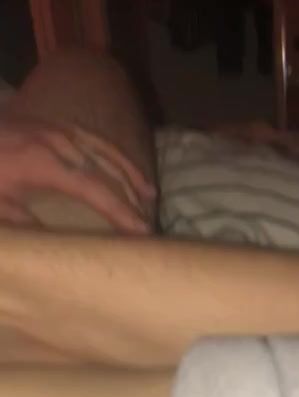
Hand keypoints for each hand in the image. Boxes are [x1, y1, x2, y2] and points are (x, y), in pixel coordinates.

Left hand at [0, 120, 155, 233]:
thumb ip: (28, 227)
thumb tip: (59, 249)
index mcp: (43, 163)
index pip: (95, 189)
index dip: (121, 211)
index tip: (142, 231)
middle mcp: (57, 141)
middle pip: (106, 170)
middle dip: (130, 197)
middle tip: (148, 223)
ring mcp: (56, 128)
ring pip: (104, 150)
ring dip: (129, 172)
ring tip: (149, 193)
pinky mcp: (52, 124)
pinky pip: (92, 138)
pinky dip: (113, 154)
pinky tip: (120, 166)